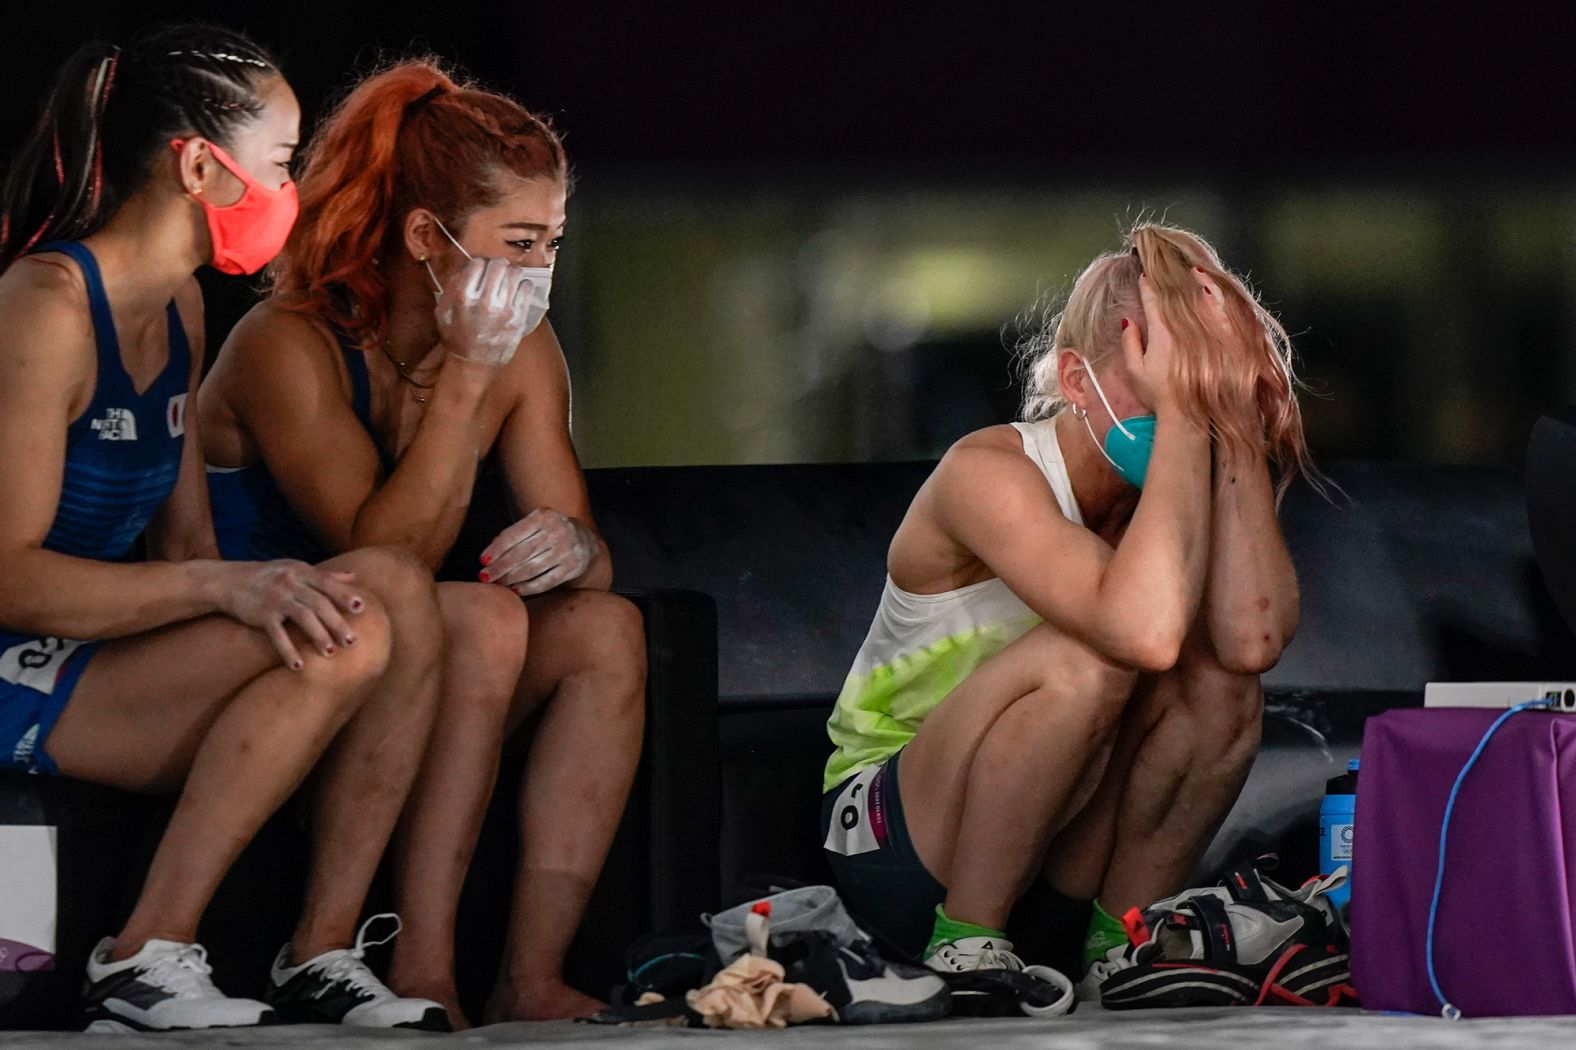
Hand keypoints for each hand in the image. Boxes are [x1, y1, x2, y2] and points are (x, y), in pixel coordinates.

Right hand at [216, 560, 364, 670]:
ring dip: (318, 636)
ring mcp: (275, 598)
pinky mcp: (260, 614)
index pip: (327, 583)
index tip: (361, 609)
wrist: (228, 581)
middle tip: (352, 642)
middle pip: (319, 603)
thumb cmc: (269, 576)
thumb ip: (325, 575)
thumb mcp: (295, 569)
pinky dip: (288, 650)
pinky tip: (298, 665)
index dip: (344, 596)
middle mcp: (290, 582)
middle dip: (337, 623)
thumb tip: (354, 576)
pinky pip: (277, 634)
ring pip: (302, 617)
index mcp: (301, 571)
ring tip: (330, 653)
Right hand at [434, 257, 538, 368]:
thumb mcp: (442, 312)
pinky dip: (523, 286)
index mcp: (464, 297)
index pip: (477, 263)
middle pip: (499, 265)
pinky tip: (517, 292)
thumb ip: (451, 287)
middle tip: (498, 272)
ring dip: (512, 273)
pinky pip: (527, 289)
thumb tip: (464, 268)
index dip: (480, 264)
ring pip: (515, 273)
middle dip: (498, 265)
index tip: (482, 270)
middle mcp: (485, 301)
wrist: (472, 364)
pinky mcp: (518, 318)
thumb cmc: (457, 338)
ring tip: (509, 280)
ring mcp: (504, 310)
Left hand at [480, 509, 596, 596]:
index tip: (482, 561)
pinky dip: (528, 588)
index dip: (496, 549)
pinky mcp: (573, 567)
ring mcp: (567, 550)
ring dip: (511, 579)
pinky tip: (515, 591)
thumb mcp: (534, 525)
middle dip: (500, 567)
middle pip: (521, 553)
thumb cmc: (548, 533)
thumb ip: (513, 536)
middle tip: (484, 577)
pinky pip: (546, 581)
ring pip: (532, 569)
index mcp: (544, 516)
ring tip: (499, 584)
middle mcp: (557, 531)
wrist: (585, 540)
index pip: (513, 534)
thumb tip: (489, 556)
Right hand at [1124, 269, 1229, 413]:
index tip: (1144, 276)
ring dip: (1195, 282)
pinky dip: (1217, 299)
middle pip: (1177, 295)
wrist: (1188, 413)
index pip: (1153, 300)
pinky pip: (1221, 313)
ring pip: (1200, 299)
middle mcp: (1183, 328)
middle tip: (1166, 266)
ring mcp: (1203, 333)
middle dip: (1171, 278)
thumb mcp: (1134, 370)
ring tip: (1192, 271)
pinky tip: (1213, 290)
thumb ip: (1129, 342)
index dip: (1147, 286)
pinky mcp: (1220, 340)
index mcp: (1161, 333)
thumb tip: (1128, 319)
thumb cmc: (1158, 394)